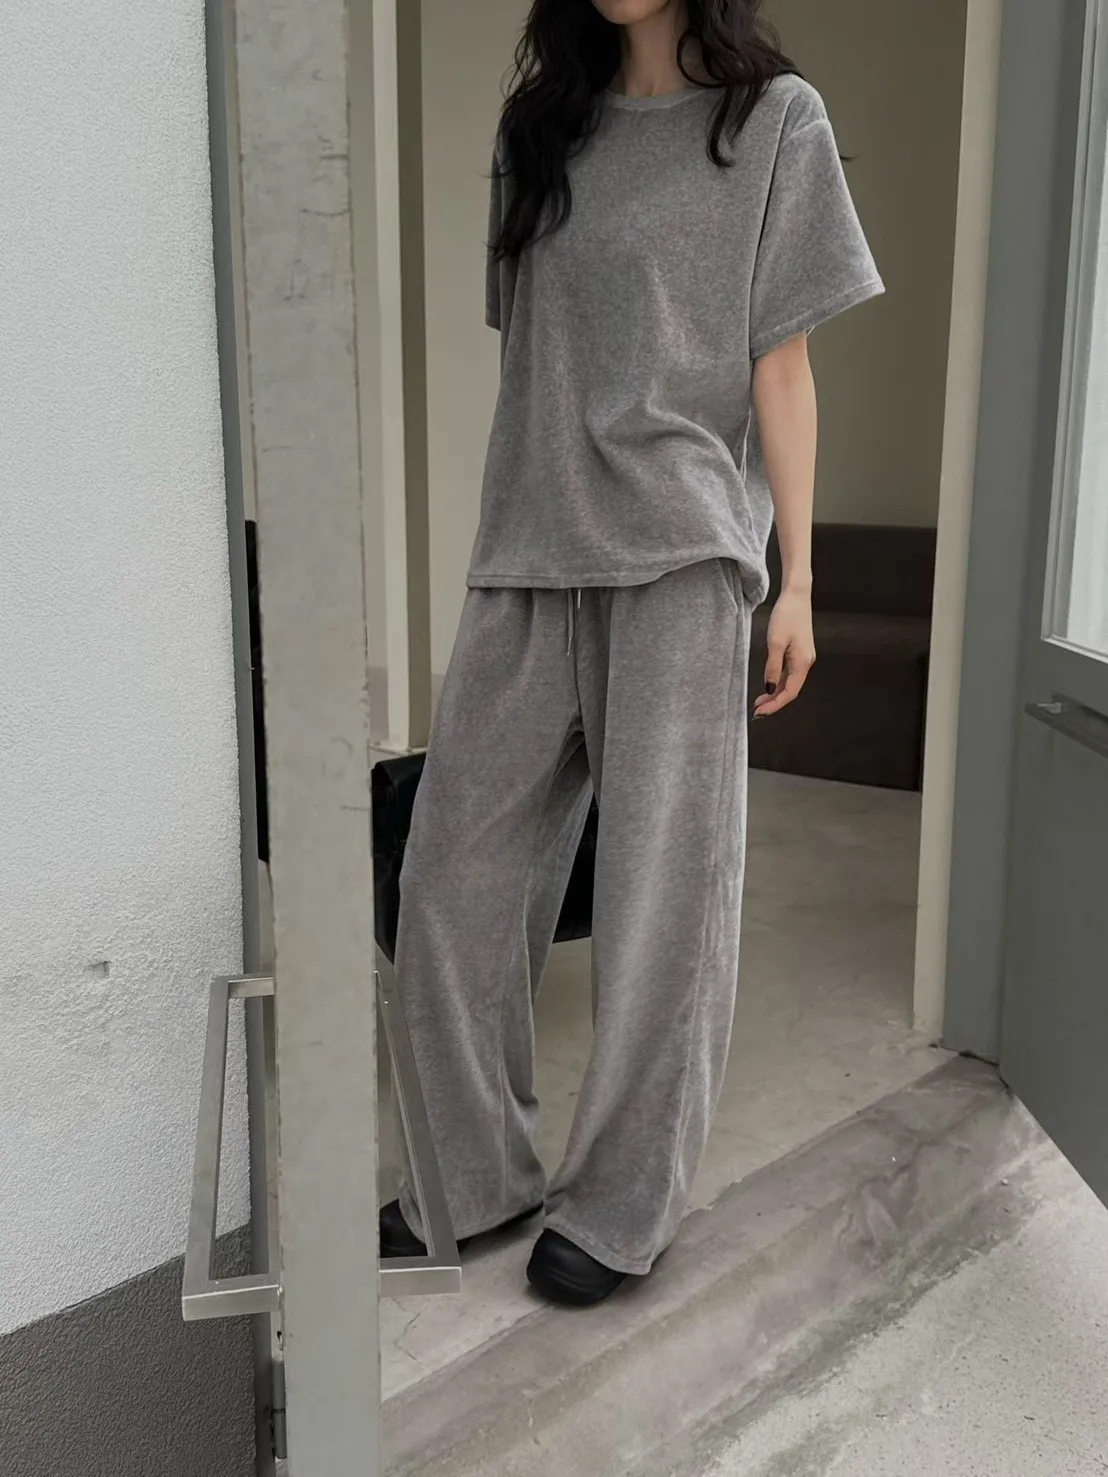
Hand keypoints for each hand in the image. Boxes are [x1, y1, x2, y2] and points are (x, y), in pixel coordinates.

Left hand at [753, 588, 815, 717]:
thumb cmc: (787, 615)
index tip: (760, 712)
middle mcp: (805, 662)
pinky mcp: (798, 651)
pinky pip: (789, 672)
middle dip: (774, 702)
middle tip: (757, 710)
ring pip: (790, 682)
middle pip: (791, 690)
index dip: (775, 705)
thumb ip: (772, 667)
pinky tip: (768, 685)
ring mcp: (803, 657)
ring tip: (760, 701)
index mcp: (802, 663)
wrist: (796, 595)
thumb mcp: (775, 642)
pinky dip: (778, 681)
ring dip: (775, 693)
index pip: (789, 692)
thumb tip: (770, 687)